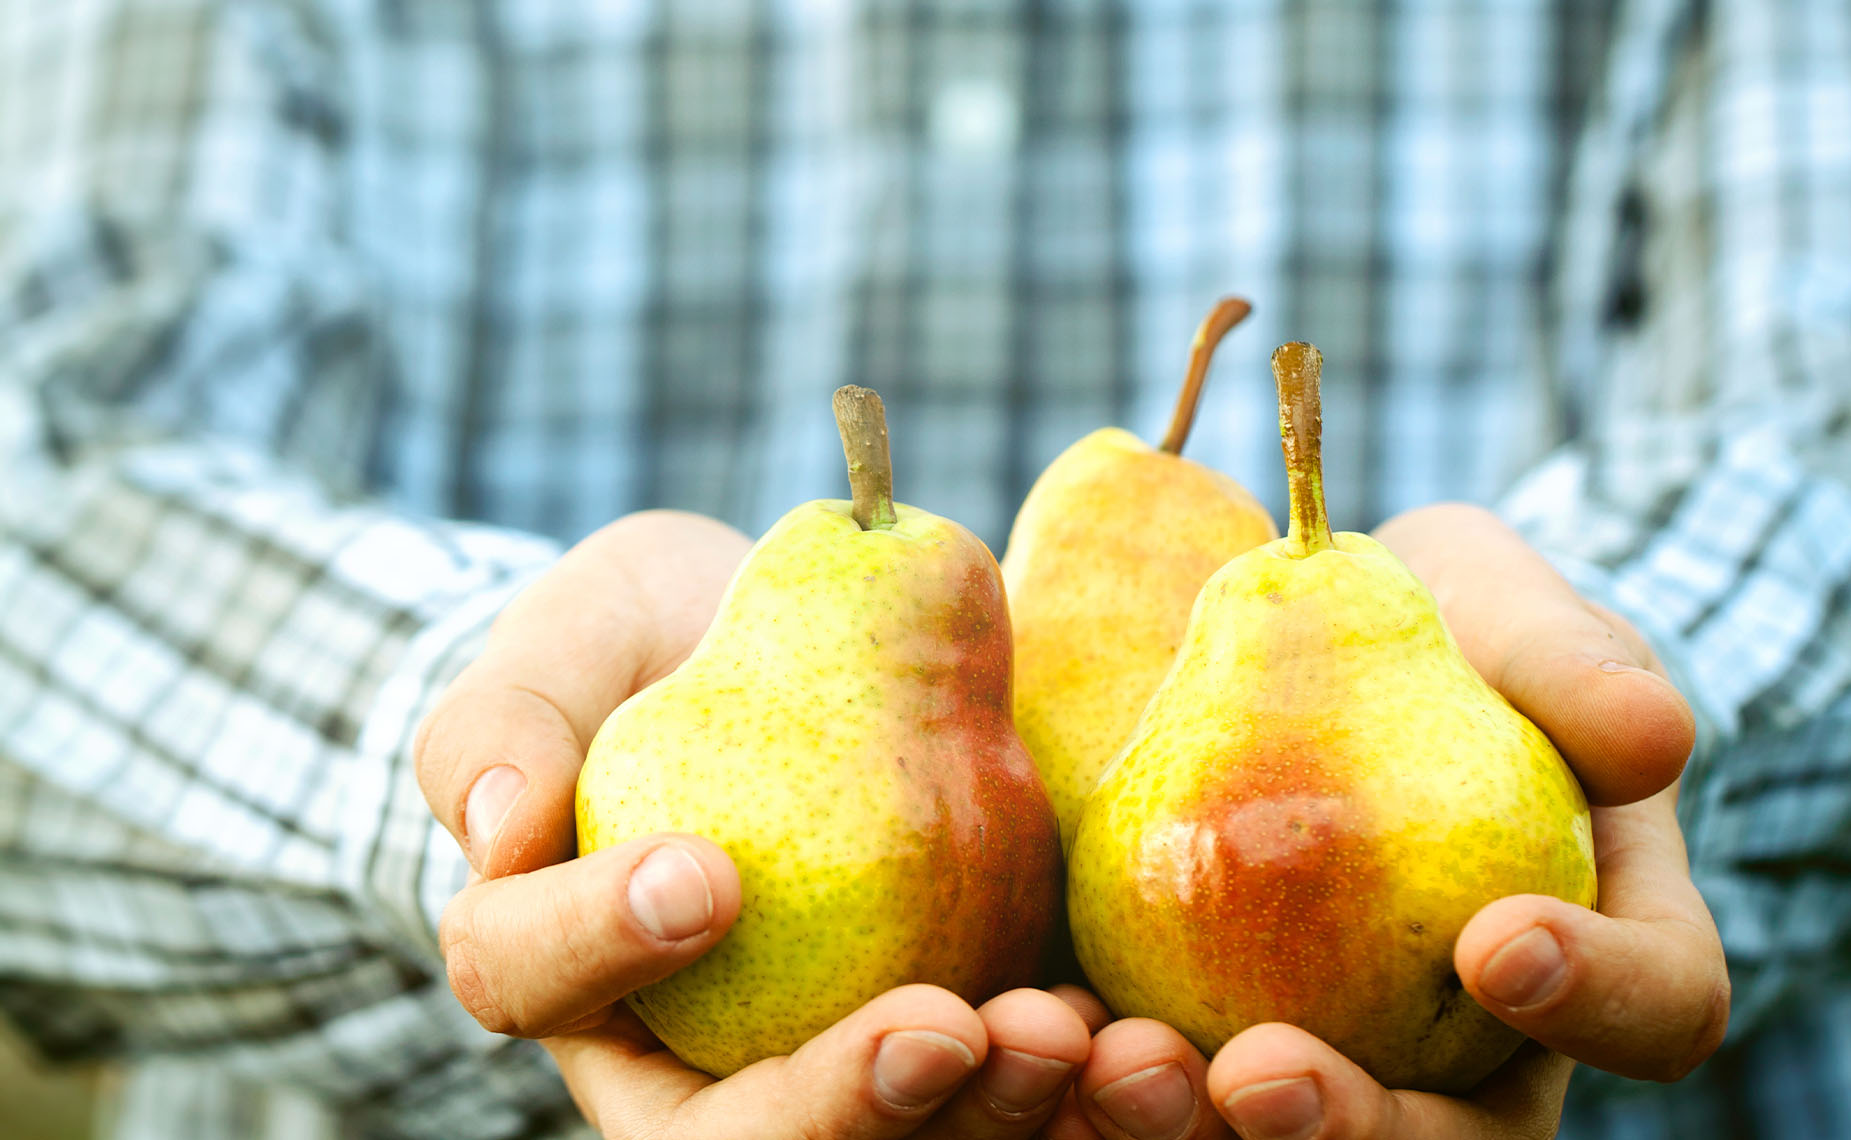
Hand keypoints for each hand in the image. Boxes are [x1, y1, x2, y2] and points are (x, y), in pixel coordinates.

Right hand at [414, 511, 1093, 1136]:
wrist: (783, 644)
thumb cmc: (650, 645)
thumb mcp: (565, 641)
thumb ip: (505, 720)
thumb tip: (495, 827)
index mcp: (562, 963)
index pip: (531, 979)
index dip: (598, 946)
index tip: (706, 874)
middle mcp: (689, 1053)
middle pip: (738, 1136)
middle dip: (846, 1108)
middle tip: (945, 1027)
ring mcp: (829, 1057)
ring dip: (985, 1118)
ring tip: (1062, 1039)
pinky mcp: (953, 1031)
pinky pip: (999, 1094)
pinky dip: (1072, 1089)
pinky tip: (1134, 1040)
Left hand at [1041, 504, 1727, 1139]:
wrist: (1338, 646)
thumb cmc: (1460, 638)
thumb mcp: (1525, 622)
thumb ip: (1574, 667)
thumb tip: (1652, 738)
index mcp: (1604, 952)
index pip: (1654, 1008)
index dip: (1595, 999)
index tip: (1494, 941)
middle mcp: (1484, 1044)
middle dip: (1354, 1130)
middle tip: (1260, 1078)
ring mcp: (1348, 1052)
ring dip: (1201, 1129)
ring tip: (1121, 1069)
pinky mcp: (1215, 1027)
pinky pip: (1171, 1077)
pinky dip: (1098, 1081)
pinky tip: (1035, 1038)